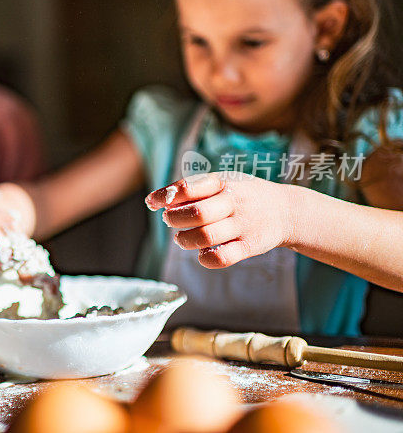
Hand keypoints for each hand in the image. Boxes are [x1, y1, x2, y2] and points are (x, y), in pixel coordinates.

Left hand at [144, 172, 294, 268]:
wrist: (287, 210)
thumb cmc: (243, 196)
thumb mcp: (222, 182)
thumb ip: (192, 189)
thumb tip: (155, 201)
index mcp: (223, 182)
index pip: (189, 186)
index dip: (165, 195)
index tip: (152, 202)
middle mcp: (234, 202)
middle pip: (197, 214)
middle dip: (174, 219)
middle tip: (169, 221)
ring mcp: (243, 225)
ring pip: (206, 237)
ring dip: (185, 240)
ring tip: (181, 238)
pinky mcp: (250, 246)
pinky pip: (222, 257)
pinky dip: (205, 258)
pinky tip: (201, 253)